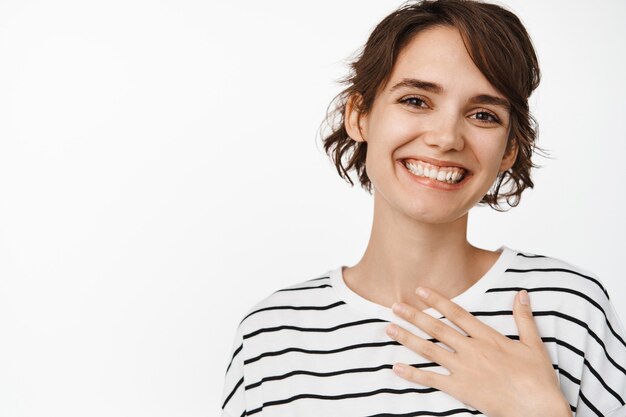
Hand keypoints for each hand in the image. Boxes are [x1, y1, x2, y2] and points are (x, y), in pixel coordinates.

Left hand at [385, 287, 571, 416]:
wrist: (537, 408)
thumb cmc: (537, 378)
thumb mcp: (534, 344)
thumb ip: (524, 317)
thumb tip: (522, 293)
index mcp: (487, 337)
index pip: (456, 313)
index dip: (437, 300)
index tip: (420, 290)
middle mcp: (471, 350)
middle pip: (436, 328)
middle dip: (413, 315)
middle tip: (394, 305)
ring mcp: (464, 369)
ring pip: (429, 350)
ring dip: (407, 338)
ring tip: (389, 328)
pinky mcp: (461, 389)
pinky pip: (431, 380)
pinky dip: (412, 374)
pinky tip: (396, 367)